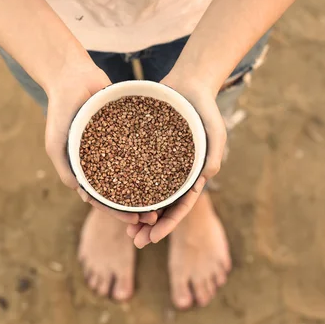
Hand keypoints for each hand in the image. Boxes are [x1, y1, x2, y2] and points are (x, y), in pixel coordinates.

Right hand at [43, 60, 159, 225]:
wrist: (72, 75)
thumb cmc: (60, 110)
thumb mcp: (56, 142)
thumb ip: (65, 167)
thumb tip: (81, 193)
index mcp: (87, 170)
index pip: (104, 199)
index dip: (118, 212)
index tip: (133, 221)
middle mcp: (104, 161)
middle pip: (124, 191)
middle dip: (138, 206)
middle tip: (156, 216)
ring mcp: (117, 147)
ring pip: (136, 172)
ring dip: (150, 189)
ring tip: (167, 199)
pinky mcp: (129, 131)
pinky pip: (143, 148)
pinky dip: (154, 159)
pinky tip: (171, 167)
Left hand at [127, 72, 226, 247]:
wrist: (187, 84)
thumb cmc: (205, 107)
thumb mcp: (214, 129)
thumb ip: (213, 153)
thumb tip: (206, 177)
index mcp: (192, 175)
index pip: (181, 206)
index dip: (168, 224)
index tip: (154, 238)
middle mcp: (175, 174)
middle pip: (162, 206)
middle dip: (150, 226)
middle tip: (134, 240)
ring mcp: (159, 164)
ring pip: (146, 194)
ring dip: (136, 212)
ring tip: (123, 227)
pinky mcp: (144, 151)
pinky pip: (133, 172)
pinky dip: (124, 186)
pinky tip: (110, 195)